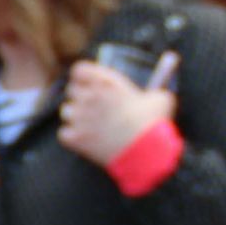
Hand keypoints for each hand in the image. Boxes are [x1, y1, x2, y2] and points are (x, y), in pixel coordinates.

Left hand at [57, 52, 180, 172]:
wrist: (146, 154)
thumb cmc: (154, 125)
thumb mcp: (161, 99)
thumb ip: (155, 90)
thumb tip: (156, 92)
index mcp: (106, 83)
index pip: (79, 70)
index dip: (83, 77)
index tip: (89, 83)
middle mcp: (89, 97)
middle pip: (71, 90)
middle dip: (80, 97)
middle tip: (93, 107)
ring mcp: (80, 117)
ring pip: (66, 111)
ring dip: (76, 117)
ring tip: (90, 125)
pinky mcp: (75, 137)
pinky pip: (64, 134)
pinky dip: (73, 137)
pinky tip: (86, 140)